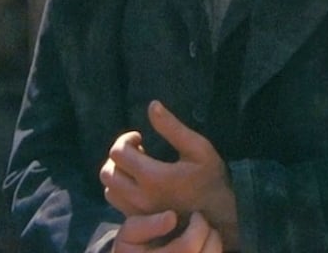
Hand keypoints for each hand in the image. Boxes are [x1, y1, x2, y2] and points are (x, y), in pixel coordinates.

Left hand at [101, 101, 239, 247]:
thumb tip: (152, 105)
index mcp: (153, 177)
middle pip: (108, 172)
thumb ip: (172, 127)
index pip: (118, 153)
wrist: (220, 216)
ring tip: (137, 168)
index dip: (126, 139)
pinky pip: (118, 204)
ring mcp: (140, 212)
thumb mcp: (198, 148)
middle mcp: (141, 197)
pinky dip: (121, 190)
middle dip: (119, 156)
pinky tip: (139, 184)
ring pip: (109, 190)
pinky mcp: (141, 221)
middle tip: (138, 151)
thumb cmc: (211, 178)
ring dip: (118, 174)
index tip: (140, 137)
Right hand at [114, 211, 222, 252]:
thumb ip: (146, 226)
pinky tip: (205, 246)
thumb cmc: (130, 249)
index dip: (198, 227)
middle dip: (211, 235)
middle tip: (203, 223)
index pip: (188, 247)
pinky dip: (213, 252)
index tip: (196, 215)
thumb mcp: (128, 235)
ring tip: (206, 234)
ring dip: (215, 245)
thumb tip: (171, 217)